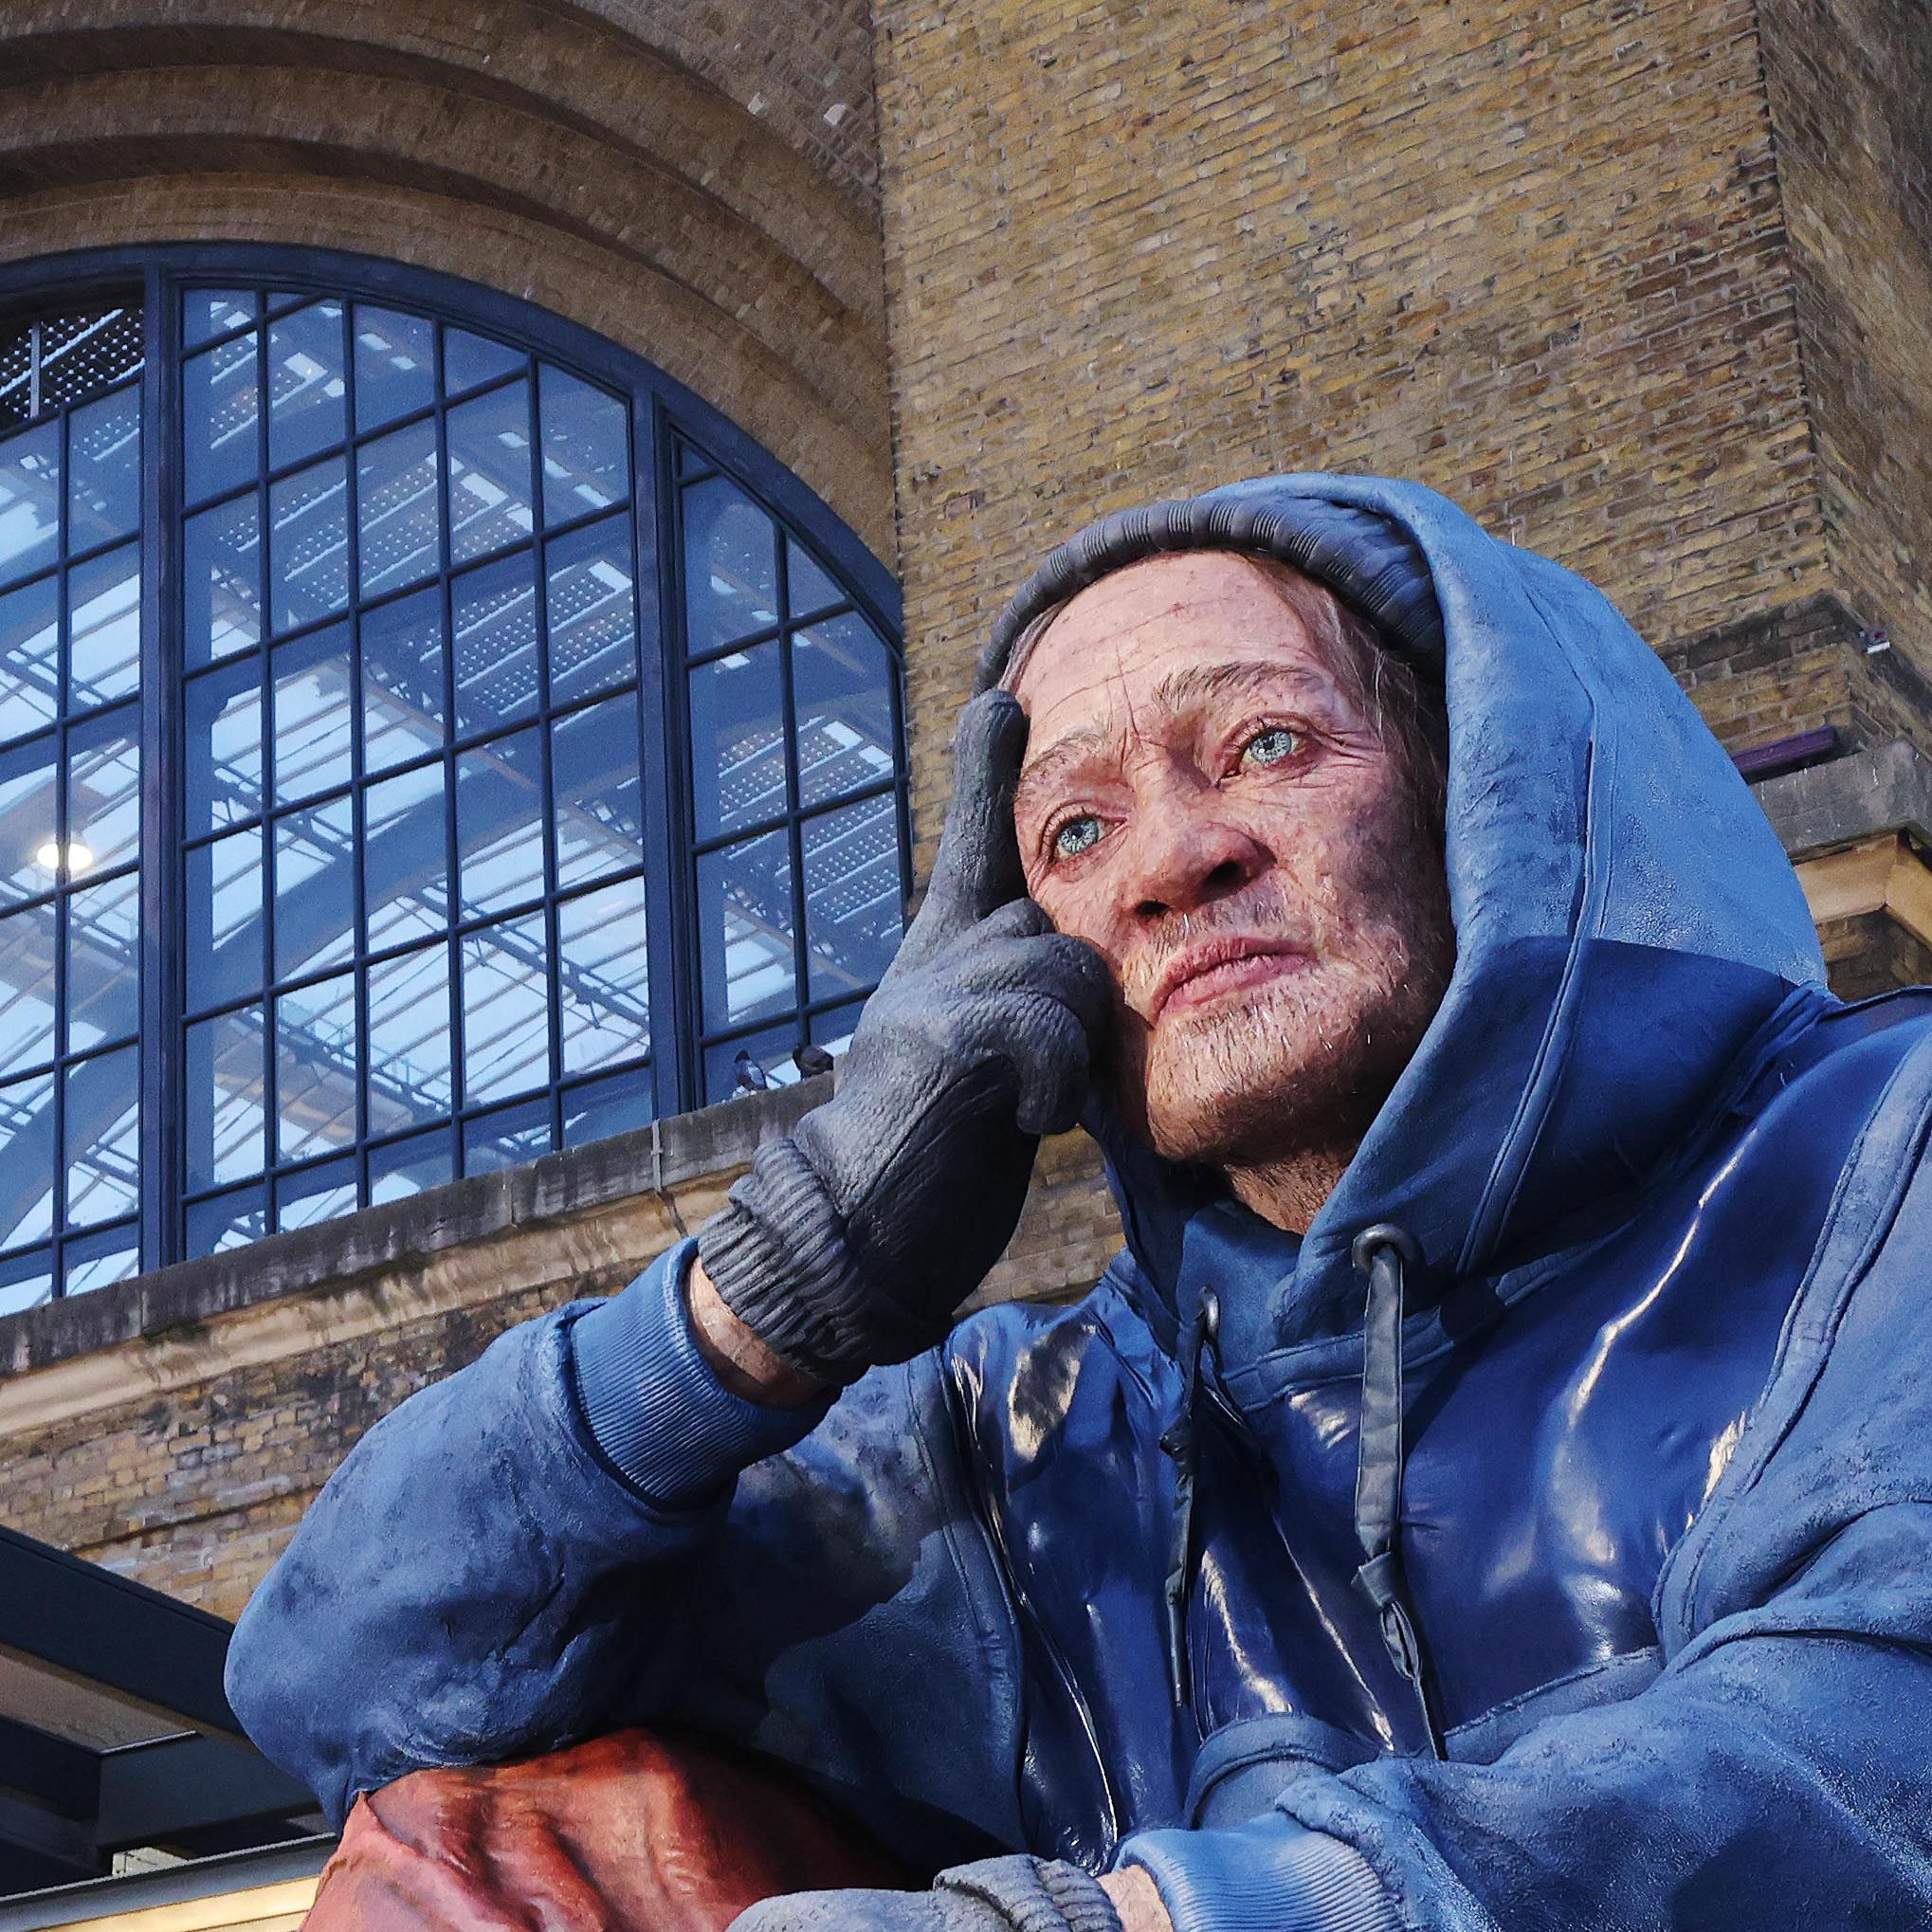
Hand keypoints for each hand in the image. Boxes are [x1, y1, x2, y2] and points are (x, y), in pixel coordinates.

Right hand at [686, 693, 1119, 1393]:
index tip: (999, 696)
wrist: (856, 1235)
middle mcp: (931, 960)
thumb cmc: (932, 1159)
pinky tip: (1025, 1124)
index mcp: (941, 961)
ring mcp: (929, 993)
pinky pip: (1047, 1028)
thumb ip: (1020, 1002)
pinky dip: (1054, 1084)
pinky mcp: (942, 1038)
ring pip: (1067, 973)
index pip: (974, 851)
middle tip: (1030, 1088)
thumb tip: (1062, 960)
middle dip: (1075, 1011)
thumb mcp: (987, 1063)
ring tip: (1019, 1109)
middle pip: (1061, 935)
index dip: (985, 771)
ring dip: (1068, 1051)